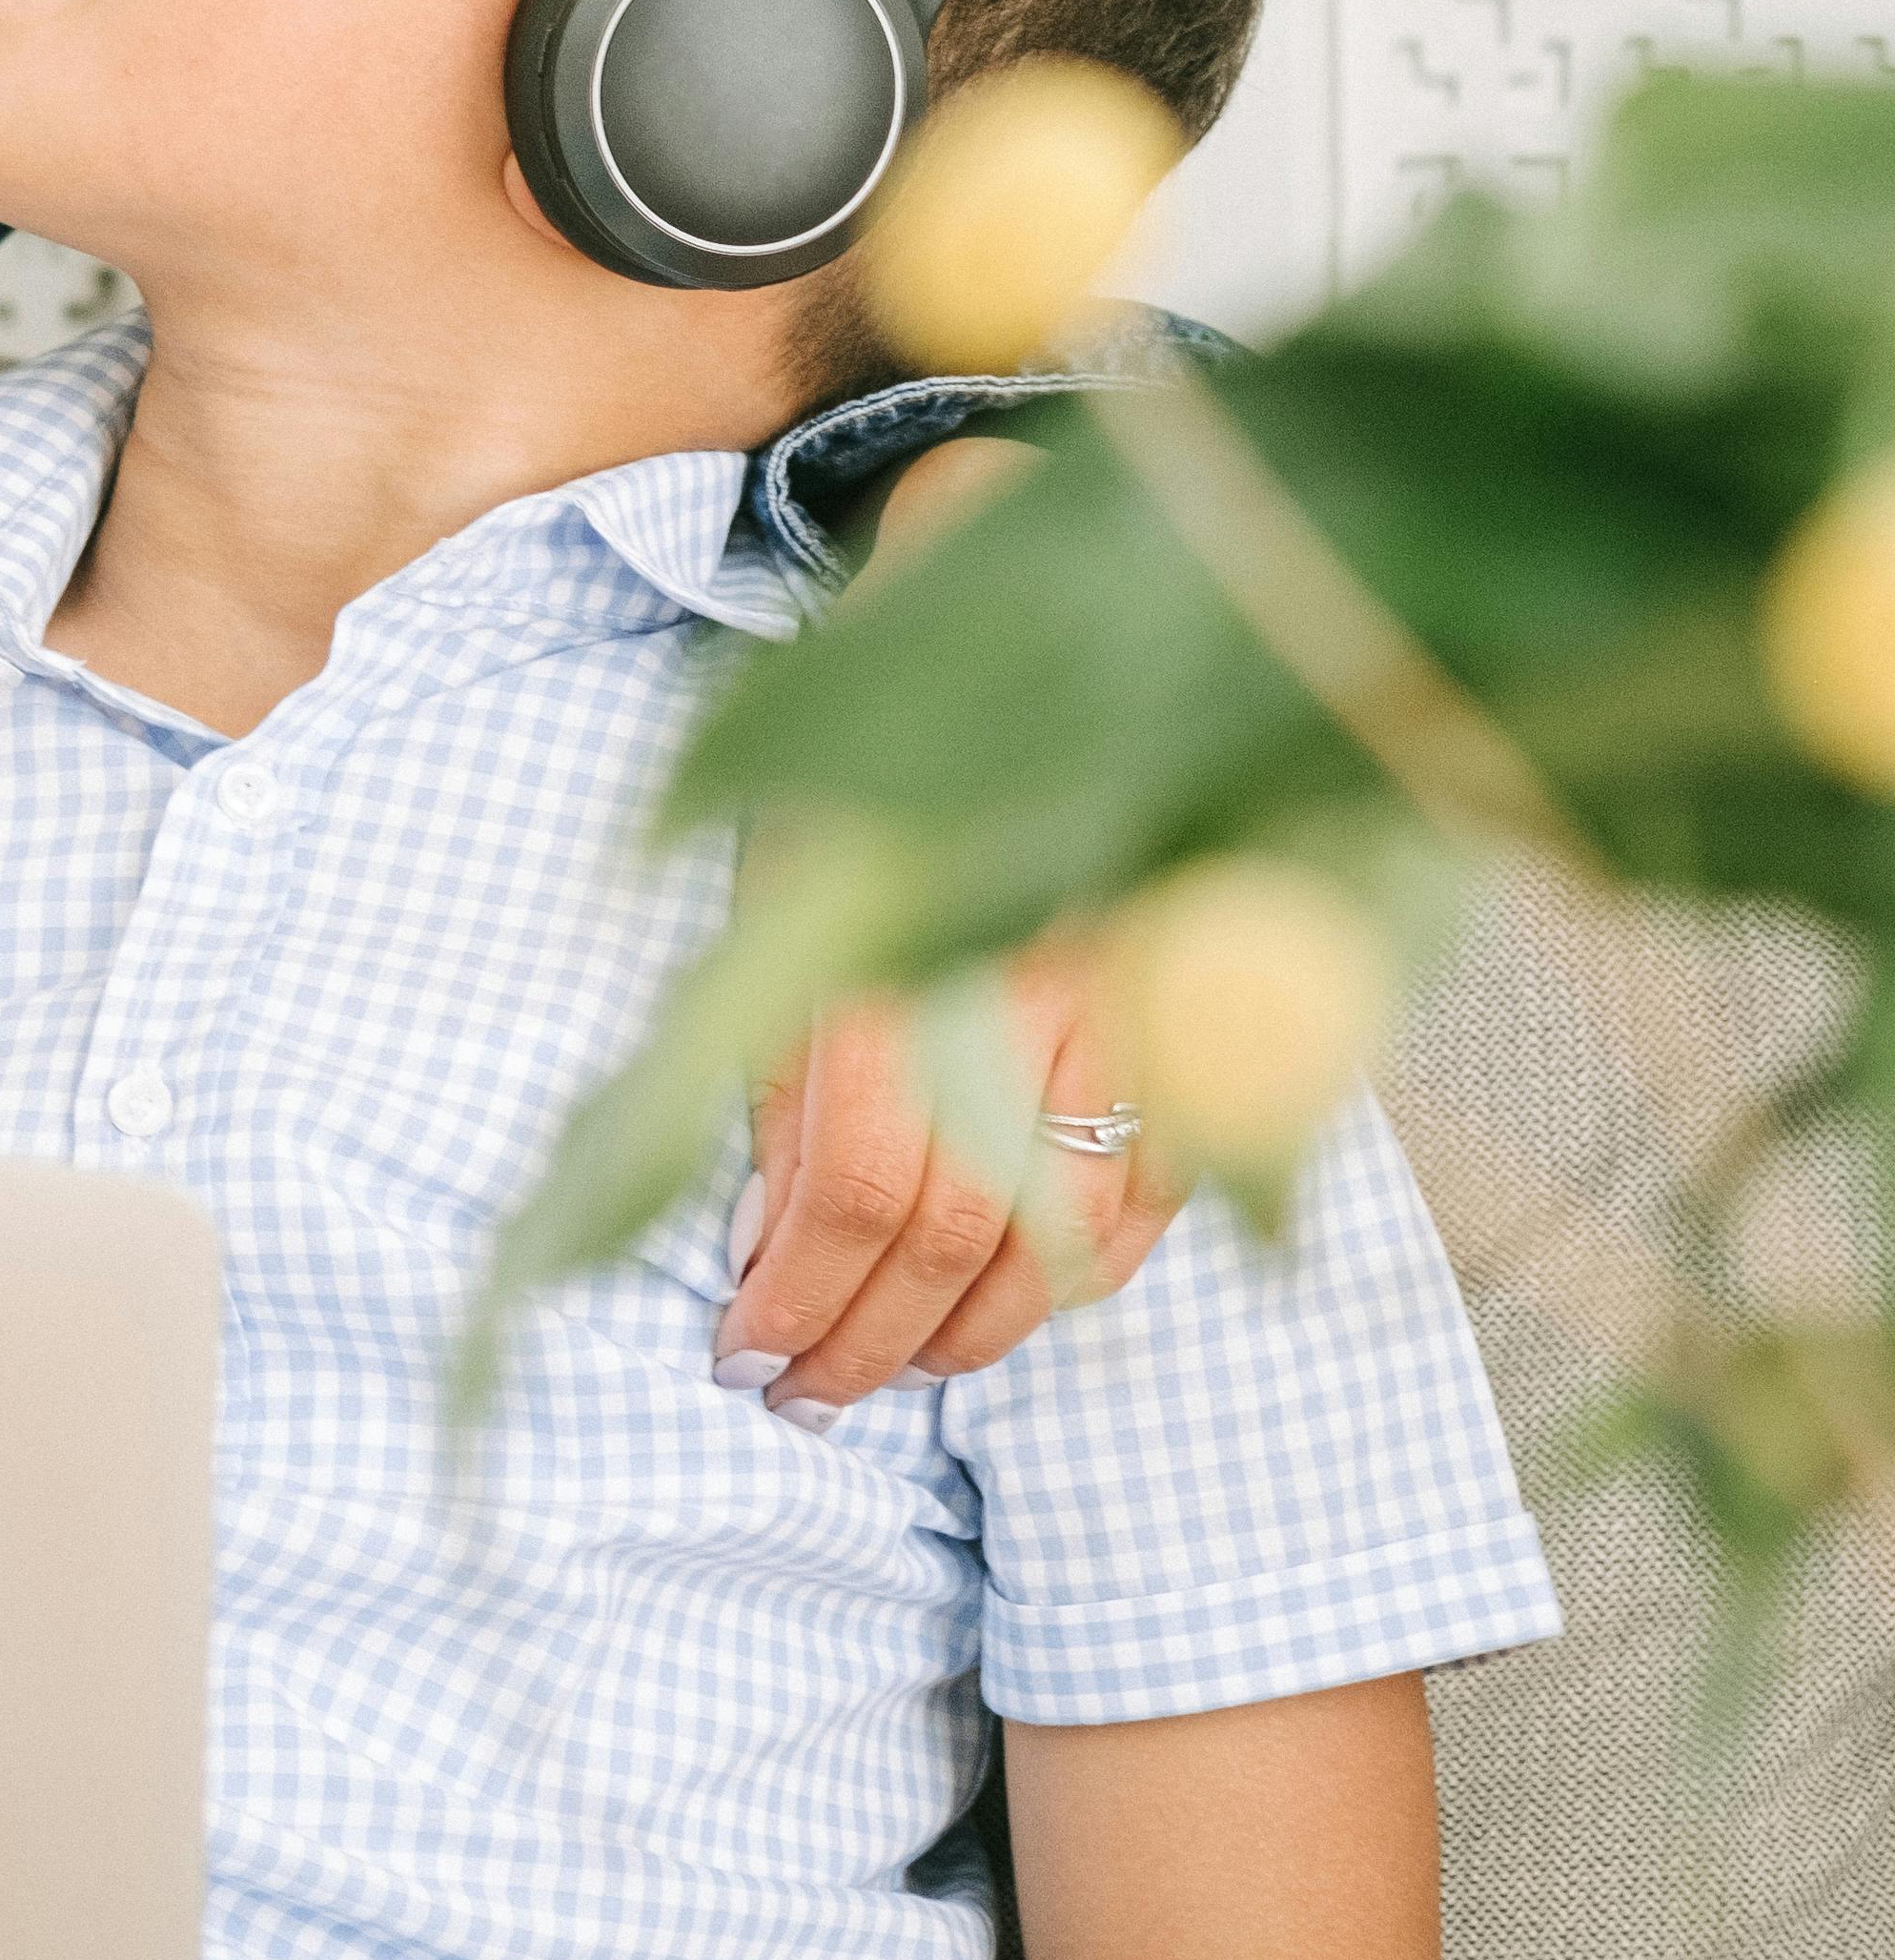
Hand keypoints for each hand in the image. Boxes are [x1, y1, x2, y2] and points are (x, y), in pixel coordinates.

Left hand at [722, 444, 1175, 1406]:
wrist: (1055, 566)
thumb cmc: (887, 721)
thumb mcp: (787, 858)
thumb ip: (783, 1036)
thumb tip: (765, 1219)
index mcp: (901, 931)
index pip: (851, 1184)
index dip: (794, 1295)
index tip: (739, 1353)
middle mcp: (1029, 982)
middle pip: (954, 1234)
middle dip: (863, 1341)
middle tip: (798, 1393)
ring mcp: (1143, 1001)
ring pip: (1068, 1239)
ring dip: (967, 1337)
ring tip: (889, 1374)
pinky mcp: (1220, 1008)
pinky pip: (1163, 1194)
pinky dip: (1082, 1275)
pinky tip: (1016, 1303)